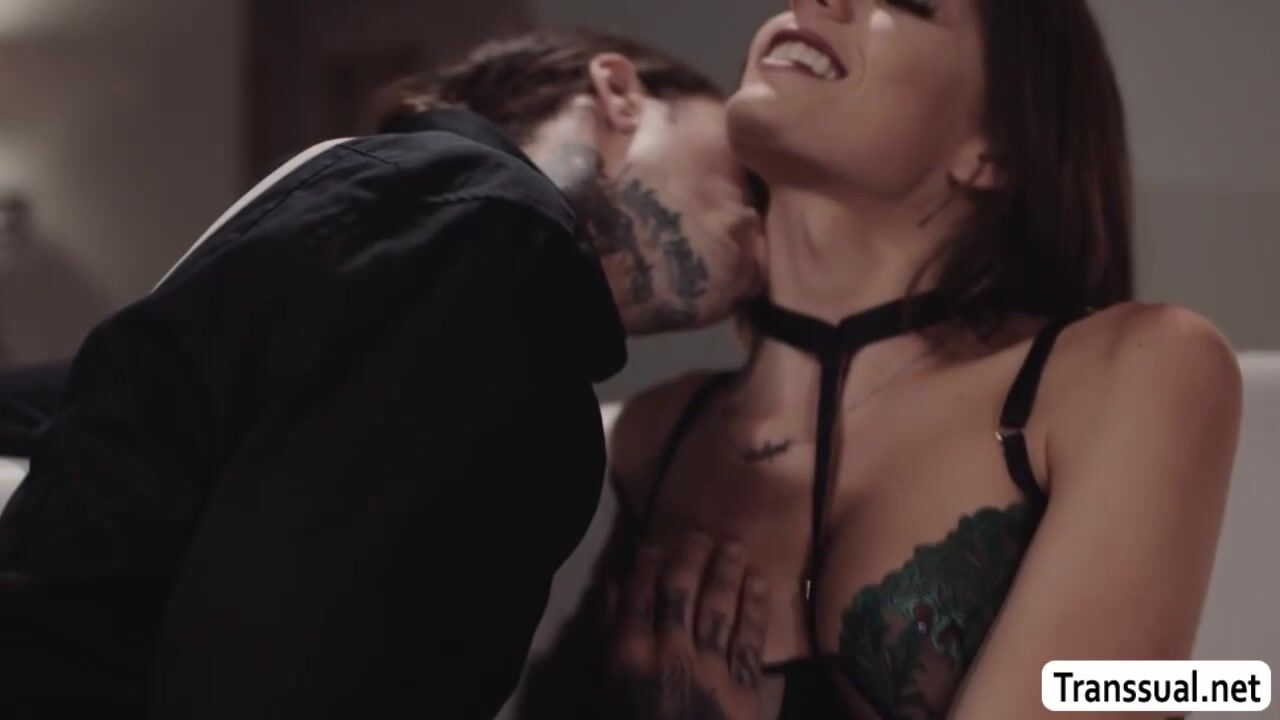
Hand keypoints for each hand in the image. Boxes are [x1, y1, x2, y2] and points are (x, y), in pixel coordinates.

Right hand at [611, 534, 770, 719]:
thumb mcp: (604, 684)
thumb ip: (608, 633)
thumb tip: (613, 582)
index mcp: (630, 651)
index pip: (639, 593)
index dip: (649, 564)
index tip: (656, 543)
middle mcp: (671, 649)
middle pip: (680, 591)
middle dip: (690, 558)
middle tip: (700, 535)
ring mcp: (709, 666)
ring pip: (718, 608)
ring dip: (726, 572)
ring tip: (734, 545)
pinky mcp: (742, 687)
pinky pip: (750, 639)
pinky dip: (755, 607)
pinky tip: (760, 581)